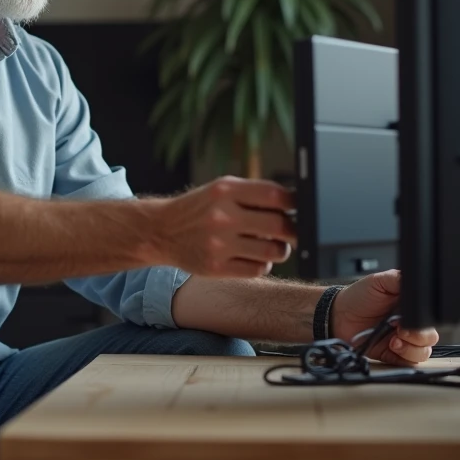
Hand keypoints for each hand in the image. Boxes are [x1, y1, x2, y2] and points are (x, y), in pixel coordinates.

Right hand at [148, 176, 294, 278]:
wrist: (162, 231)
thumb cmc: (199, 208)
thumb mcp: (221, 189)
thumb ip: (254, 193)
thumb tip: (295, 204)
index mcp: (225, 191)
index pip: (275, 196)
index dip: (294, 203)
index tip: (297, 208)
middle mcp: (222, 216)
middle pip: (279, 226)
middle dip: (292, 230)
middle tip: (291, 231)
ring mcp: (218, 244)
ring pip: (273, 251)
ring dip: (280, 250)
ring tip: (273, 246)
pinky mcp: (215, 268)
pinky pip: (257, 270)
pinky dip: (262, 264)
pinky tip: (254, 257)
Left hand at [330, 269, 438, 365]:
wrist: (338, 314)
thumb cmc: (359, 296)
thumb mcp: (381, 281)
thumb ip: (401, 280)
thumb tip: (419, 282)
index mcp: (411, 306)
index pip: (430, 316)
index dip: (424, 320)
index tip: (411, 318)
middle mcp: (410, 324)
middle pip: (430, 336)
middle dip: (419, 336)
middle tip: (400, 329)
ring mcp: (403, 340)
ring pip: (423, 352)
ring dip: (411, 348)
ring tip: (394, 340)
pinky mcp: (393, 355)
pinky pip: (408, 363)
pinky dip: (403, 357)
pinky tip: (391, 347)